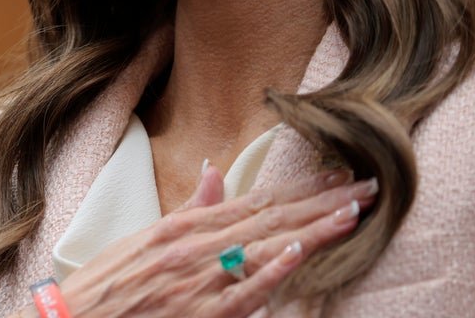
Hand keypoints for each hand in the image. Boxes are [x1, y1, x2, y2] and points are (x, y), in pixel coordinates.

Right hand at [57, 167, 376, 316]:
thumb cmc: (105, 290)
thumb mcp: (144, 239)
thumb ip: (187, 210)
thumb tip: (212, 171)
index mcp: (183, 227)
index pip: (256, 200)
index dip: (301, 187)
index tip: (338, 174)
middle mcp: (194, 247)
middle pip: (271, 218)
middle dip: (322, 201)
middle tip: (369, 185)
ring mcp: (197, 281)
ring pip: (266, 248)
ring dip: (312, 229)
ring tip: (353, 211)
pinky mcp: (198, 316)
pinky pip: (241, 293)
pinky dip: (269, 270)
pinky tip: (298, 251)